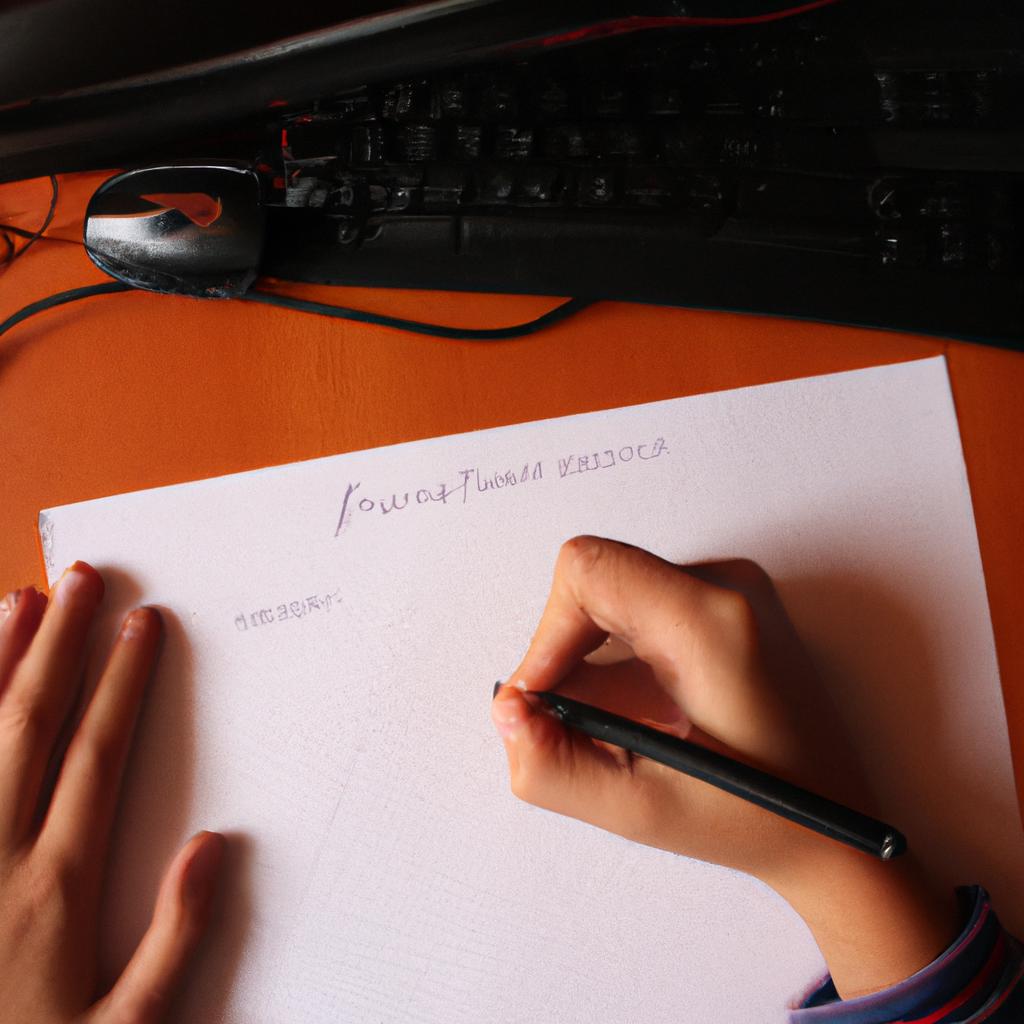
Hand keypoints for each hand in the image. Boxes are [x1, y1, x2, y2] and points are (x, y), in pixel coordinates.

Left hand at [0, 563, 222, 1023]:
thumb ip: (176, 939)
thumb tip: (214, 845)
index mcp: (59, 883)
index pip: (99, 753)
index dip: (123, 681)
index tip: (141, 625)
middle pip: (35, 723)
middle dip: (62, 643)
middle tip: (82, 580)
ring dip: (1, 663)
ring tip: (21, 600)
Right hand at [492, 536, 959, 997]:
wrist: (839, 830)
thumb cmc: (757, 819)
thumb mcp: (642, 807)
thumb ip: (553, 764)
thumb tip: (507, 712)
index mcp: (711, 622)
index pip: (588, 570)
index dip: (547, 633)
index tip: (544, 697)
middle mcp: (727, 587)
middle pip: (597, 580)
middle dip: (565, 651)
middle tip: (569, 721)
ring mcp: (734, 591)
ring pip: (615, 594)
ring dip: (592, 657)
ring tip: (615, 725)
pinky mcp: (732, 605)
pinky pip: (643, 606)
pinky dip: (620, 656)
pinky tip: (642, 713)